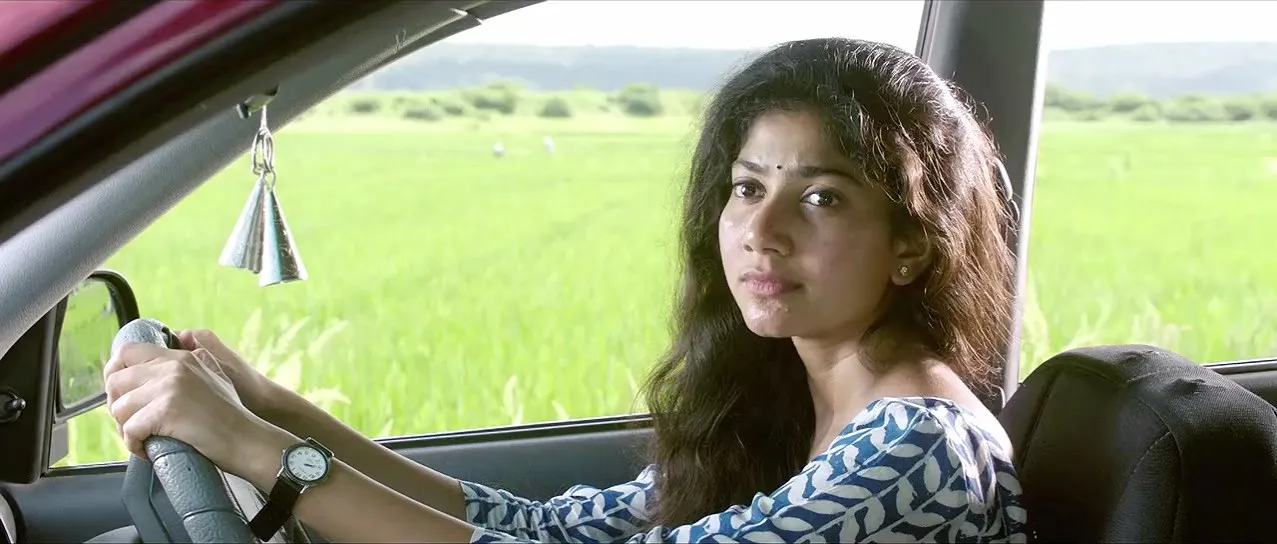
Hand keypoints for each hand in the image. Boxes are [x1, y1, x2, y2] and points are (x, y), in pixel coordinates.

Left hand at [103, 341, 280, 478]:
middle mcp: (172, 367)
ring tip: (143, 439)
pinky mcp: (167, 411)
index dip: (114, 372)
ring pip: (120, 408)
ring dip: (126, 429)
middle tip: (132, 424)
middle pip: (116, 381)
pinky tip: (147, 450)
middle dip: (117, 407)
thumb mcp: (214, 374)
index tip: (119, 394)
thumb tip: (165, 360)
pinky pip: (130, 429)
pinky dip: (133, 445)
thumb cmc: (231, 415)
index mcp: (180, 357)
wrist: (246, 439)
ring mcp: (169, 387)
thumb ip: (191, 362)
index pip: (127, 351)